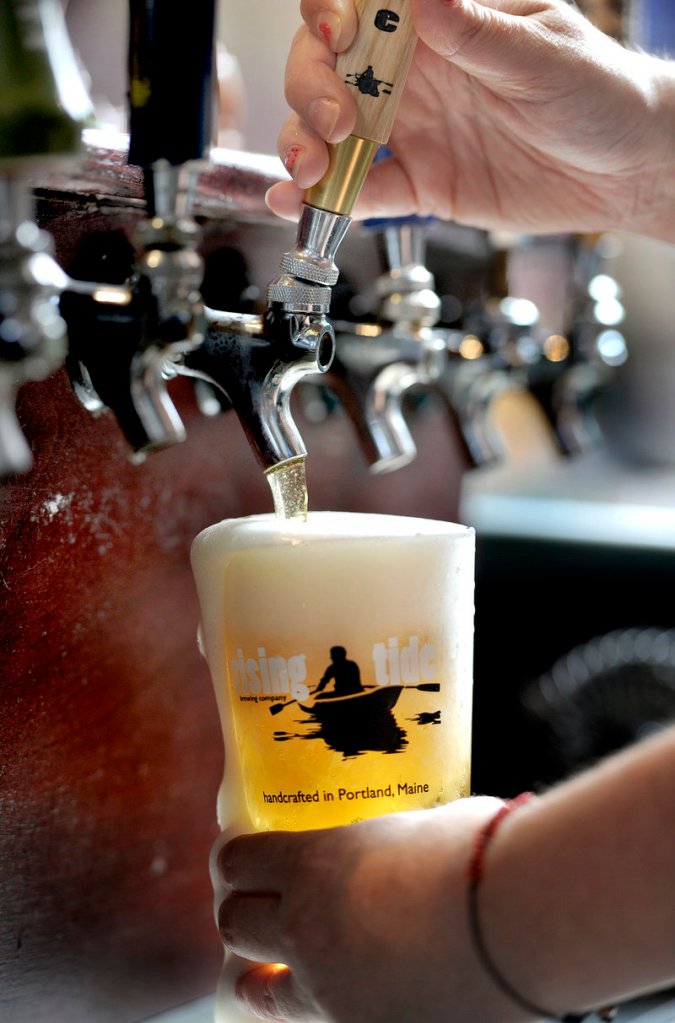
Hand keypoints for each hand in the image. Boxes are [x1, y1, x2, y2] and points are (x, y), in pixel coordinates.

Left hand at [216, 796, 522, 1022]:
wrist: (517, 924)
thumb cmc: (479, 856)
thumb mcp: (428, 826)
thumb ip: (403, 836)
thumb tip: (419, 837)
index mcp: (315, 863)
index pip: (238, 861)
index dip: (236, 859)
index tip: (242, 858)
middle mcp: (306, 929)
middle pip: (233, 925)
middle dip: (241, 916)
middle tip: (260, 912)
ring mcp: (329, 993)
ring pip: (257, 993)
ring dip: (259, 978)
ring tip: (274, 974)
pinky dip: (323, 1011)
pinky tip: (350, 998)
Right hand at [267, 0, 674, 239]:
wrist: (620, 170)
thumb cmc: (596, 93)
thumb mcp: (542, 55)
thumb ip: (478, 33)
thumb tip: (423, 0)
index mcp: (439, 24)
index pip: (364, 7)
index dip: (332, 14)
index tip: (336, 34)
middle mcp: (412, 73)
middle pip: (328, 69)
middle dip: (311, 90)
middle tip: (333, 120)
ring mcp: (408, 129)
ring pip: (330, 131)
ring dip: (304, 145)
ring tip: (308, 168)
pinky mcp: (416, 182)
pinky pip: (360, 191)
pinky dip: (324, 199)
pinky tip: (298, 202)